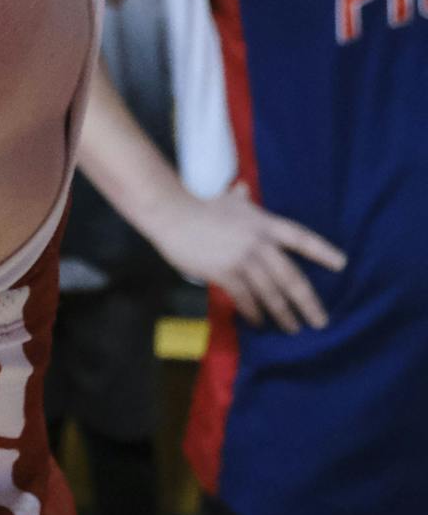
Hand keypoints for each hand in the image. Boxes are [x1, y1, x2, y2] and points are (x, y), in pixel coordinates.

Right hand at [148, 183, 344, 331]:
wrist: (172, 214)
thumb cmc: (198, 206)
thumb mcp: (225, 199)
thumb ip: (239, 196)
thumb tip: (243, 186)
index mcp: (264, 224)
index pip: (301, 238)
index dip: (323, 251)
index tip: (342, 264)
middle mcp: (259, 243)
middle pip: (292, 277)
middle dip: (308, 303)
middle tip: (320, 321)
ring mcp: (242, 259)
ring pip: (271, 293)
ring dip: (283, 314)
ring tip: (293, 328)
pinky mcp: (225, 273)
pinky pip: (245, 298)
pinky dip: (254, 312)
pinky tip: (259, 321)